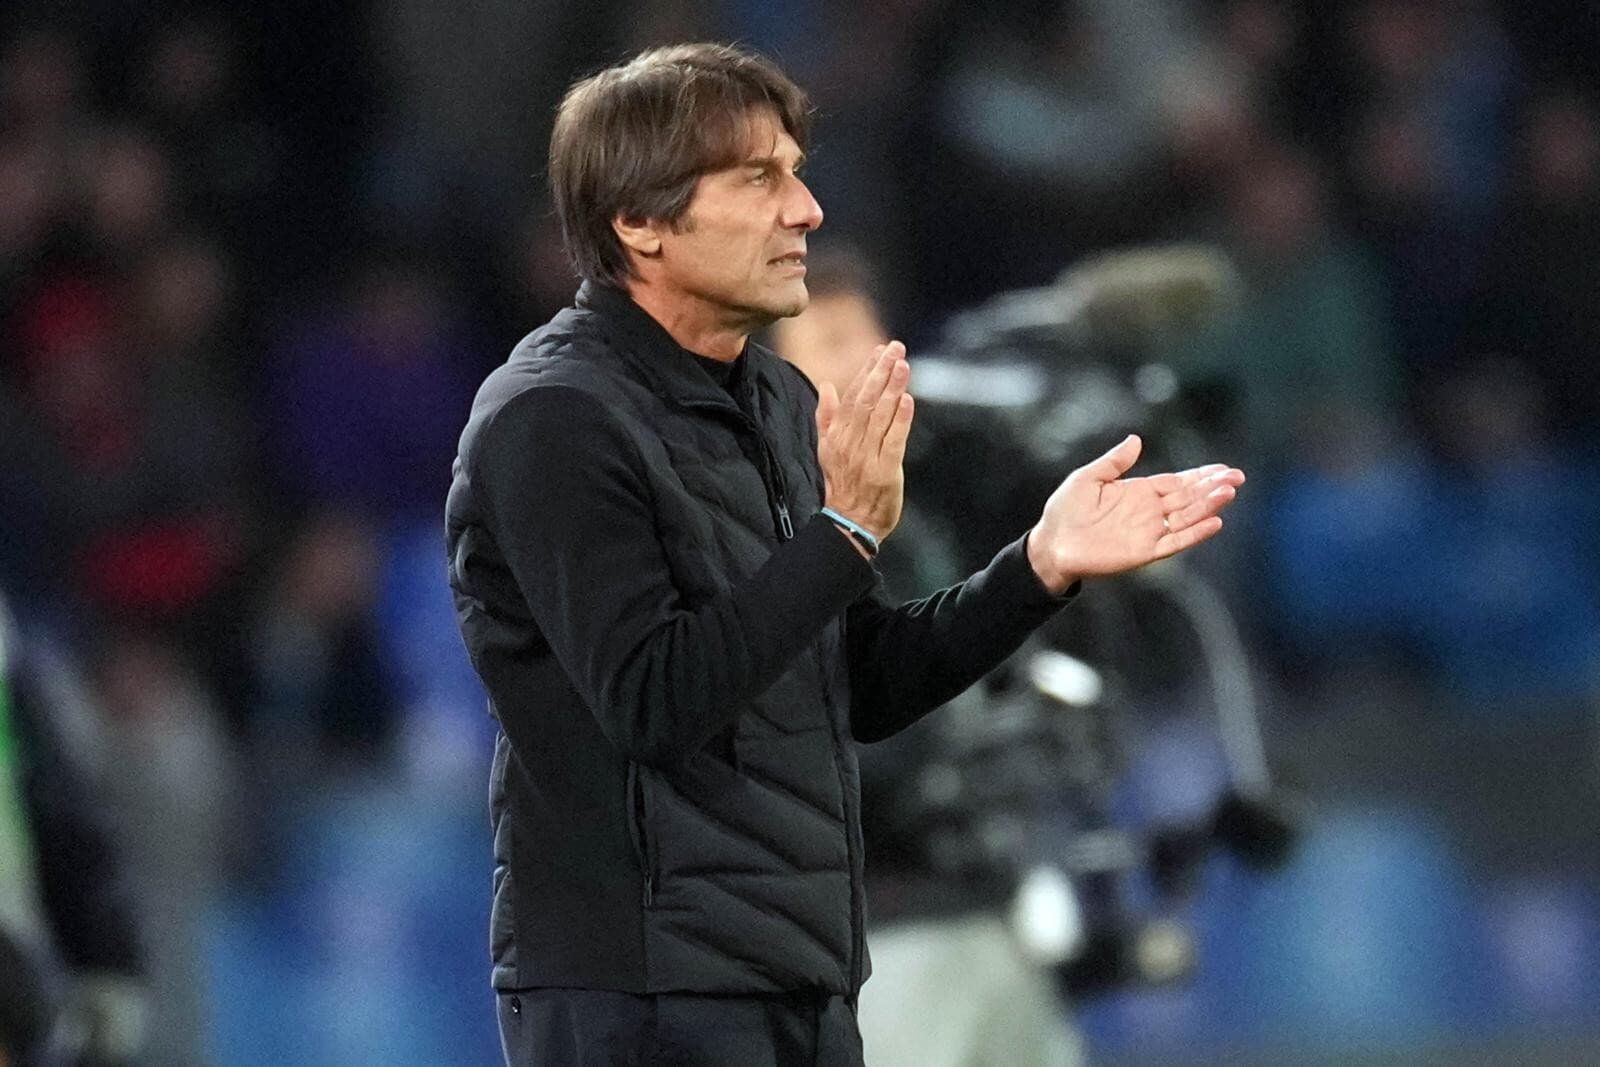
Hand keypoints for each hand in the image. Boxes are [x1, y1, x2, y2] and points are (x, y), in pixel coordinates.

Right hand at [815, 341, 914, 540]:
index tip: (879, 350)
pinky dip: (901, 419)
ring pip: (880, 416)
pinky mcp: (884, 471)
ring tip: (903, 365)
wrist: (847, 524)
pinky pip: (893, 440)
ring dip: (892, 388)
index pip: (852, 396)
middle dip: (881, 371)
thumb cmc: (840, 485)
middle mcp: (850, 443)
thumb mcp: (826, 449)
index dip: (866, 371)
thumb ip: (826, 417)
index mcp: (836, 436)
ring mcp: (867, 457)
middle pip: (866, 400)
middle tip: (896, 347)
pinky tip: (908, 400)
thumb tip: (827, 385)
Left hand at [1027, 434, 1243, 593]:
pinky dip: (1195, 533)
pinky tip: (1214, 522)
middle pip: (1188, 497)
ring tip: (1229, 492)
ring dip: (1209, 505)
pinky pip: (1175, 541)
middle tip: (1237, 477)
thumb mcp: (1088, 478)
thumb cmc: (1065, 511)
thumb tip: (1136, 439)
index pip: (1177, 482)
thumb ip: (1114, 462)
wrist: (1052, 544)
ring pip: (1187, 517)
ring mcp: (1149, 531)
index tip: (1223, 469)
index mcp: (1138, 492)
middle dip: (1213, 487)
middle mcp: (1149, 511)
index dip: (1200, 475)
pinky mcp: (1145, 551)